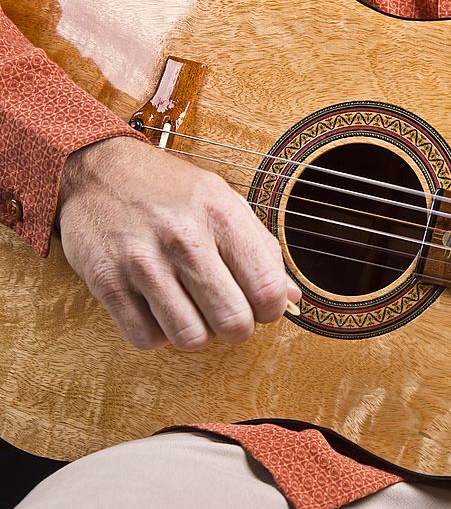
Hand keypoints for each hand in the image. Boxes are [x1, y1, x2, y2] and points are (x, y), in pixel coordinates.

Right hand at [56, 136, 300, 350]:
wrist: (99, 170)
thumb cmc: (172, 193)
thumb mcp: (226, 204)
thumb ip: (262, 251)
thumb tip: (293, 298)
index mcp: (222, 217)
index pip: (267, 291)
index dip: (271, 311)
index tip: (261, 307)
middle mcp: (184, 239)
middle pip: (233, 323)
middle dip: (237, 329)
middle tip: (226, 313)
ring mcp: (142, 262)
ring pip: (190, 338)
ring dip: (197, 333)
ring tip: (191, 309)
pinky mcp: (106, 282)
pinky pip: (147, 339)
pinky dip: (157, 333)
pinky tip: (159, 308)